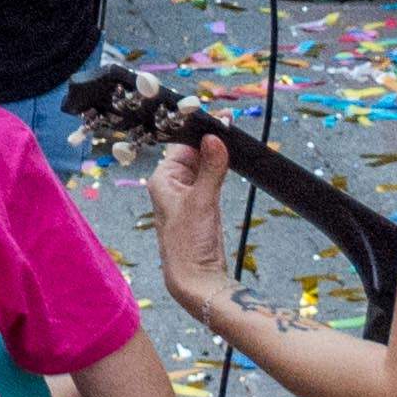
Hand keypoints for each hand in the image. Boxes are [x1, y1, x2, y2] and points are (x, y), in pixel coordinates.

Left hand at [145, 134, 235, 306]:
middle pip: (192, 153)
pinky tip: (231, 160)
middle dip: (211, 140)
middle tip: (231, 123)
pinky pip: (210, 179)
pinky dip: (219, 170)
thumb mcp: (202, 202)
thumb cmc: (188, 243)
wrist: (196, 279)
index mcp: (162, 179)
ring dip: (216, 154)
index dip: (199, 131)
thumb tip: (215, 138)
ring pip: (203, 165)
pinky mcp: (201, 205)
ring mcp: (187, 195)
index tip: (221, 117)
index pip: (181, 145)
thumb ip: (210, 169)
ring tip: (234, 139)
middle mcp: (172, 184)